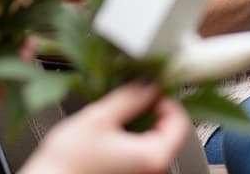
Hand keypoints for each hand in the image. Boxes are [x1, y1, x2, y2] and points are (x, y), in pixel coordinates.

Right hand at [21, 83, 190, 173]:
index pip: (180, 121)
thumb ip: (130, 97)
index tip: (149, 89)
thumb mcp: (100, 117)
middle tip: (130, 96)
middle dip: (150, 109)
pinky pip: (139, 151)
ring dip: (138, 121)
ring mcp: (140, 173)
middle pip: (168, 130)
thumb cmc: (68, 162)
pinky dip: (129, 136)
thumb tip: (149, 84)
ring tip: (114, 114)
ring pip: (152, 139)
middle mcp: (153, 169)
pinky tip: (109, 130)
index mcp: (154, 156)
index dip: (166, 99)